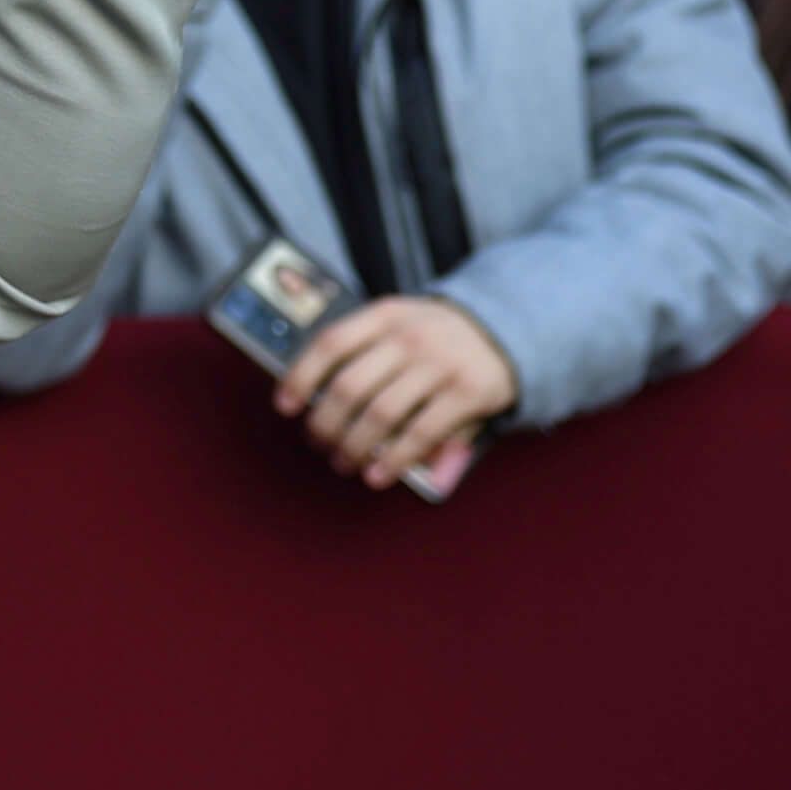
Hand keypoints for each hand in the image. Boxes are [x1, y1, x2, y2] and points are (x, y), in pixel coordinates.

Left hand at [276, 294, 514, 491]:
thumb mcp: (399, 326)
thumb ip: (361, 355)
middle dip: (326, 423)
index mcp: (385, 314)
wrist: (505, 329)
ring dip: (355, 446)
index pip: (331, 342)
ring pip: (381, 414)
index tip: (285, 406)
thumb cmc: (434, 336)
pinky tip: (377, 475)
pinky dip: (395, 459)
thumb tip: (310, 398)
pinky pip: (421, 433)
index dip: (302, 376)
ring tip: (344, 462)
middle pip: (351, 385)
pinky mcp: (467, 393)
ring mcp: (440, 364)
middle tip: (318, 443)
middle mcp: (410, 336)